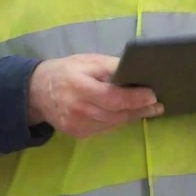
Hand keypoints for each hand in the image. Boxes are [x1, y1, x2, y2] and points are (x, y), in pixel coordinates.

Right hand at [27, 54, 162, 138]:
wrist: (37, 92)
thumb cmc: (66, 71)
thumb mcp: (87, 61)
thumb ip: (110, 66)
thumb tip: (134, 69)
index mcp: (80, 88)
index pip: (113, 98)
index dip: (134, 98)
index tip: (152, 95)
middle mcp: (79, 110)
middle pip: (116, 114)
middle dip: (139, 109)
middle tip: (158, 105)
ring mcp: (78, 126)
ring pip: (113, 123)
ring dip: (131, 117)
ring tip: (148, 109)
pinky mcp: (78, 134)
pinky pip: (104, 128)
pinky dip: (117, 121)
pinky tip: (127, 114)